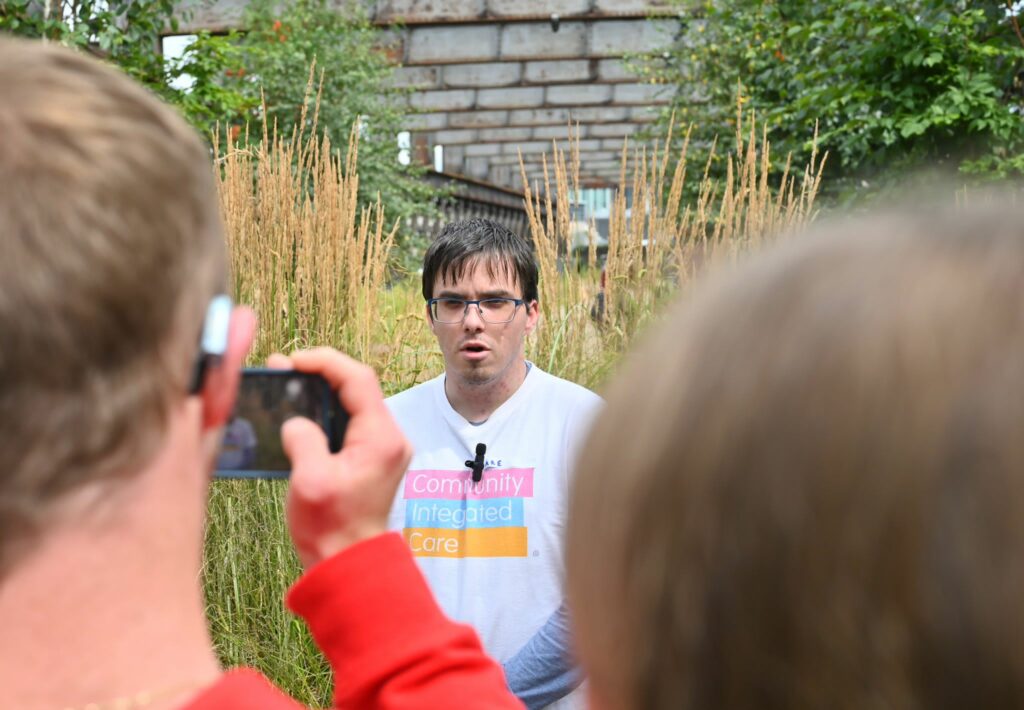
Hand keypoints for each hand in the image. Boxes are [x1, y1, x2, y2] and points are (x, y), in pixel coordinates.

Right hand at [268, 348, 411, 568]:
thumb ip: (303, 439)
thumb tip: (296, 422)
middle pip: (357, 386)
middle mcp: (389, 437)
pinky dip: (323, 412)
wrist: (349, 563)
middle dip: (318, 373)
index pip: (358, 379)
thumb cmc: (332, 529)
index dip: (325, 362)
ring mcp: (382, 448)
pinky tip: (297, 412)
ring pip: (352, 402)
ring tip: (284, 384)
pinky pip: (349, 422)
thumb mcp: (310, 481)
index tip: (293, 360)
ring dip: (319, 392)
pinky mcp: (371, 458)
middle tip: (281, 369)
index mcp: (381, 438)